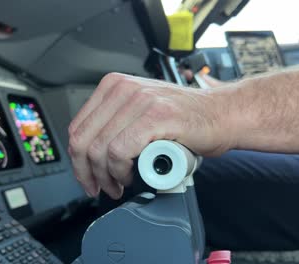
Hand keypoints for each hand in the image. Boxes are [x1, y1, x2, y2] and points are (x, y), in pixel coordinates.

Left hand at [68, 73, 233, 198]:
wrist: (221, 114)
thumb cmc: (185, 118)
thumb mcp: (140, 112)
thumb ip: (115, 124)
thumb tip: (90, 153)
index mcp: (114, 86)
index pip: (77, 128)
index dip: (78, 161)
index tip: (88, 176)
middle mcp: (123, 89)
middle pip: (83, 141)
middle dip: (87, 173)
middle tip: (101, 187)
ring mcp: (139, 100)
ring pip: (100, 149)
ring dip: (106, 176)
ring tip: (119, 184)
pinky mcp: (154, 116)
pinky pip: (120, 151)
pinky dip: (121, 171)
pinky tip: (131, 176)